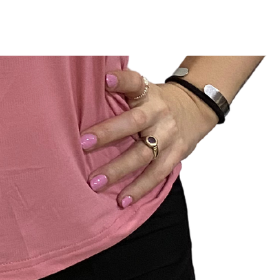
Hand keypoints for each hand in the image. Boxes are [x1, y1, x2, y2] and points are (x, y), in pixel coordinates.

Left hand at [80, 67, 217, 206]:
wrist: (196, 107)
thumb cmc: (157, 102)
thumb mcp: (143, 91)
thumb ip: (121, 94)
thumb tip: (84, 91)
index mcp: (148, 93)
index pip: (135, 82)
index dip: (121, 80)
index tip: (105, 79)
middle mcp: (159, 112)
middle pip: (134, 122)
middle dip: (108, 133)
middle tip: (83, 144)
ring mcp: (169, 135)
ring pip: (144, 154)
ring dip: (119, 170)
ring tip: (96, 183)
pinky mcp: (176, 154)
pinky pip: (157, 174)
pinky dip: (139, 188)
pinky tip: (122, 200)